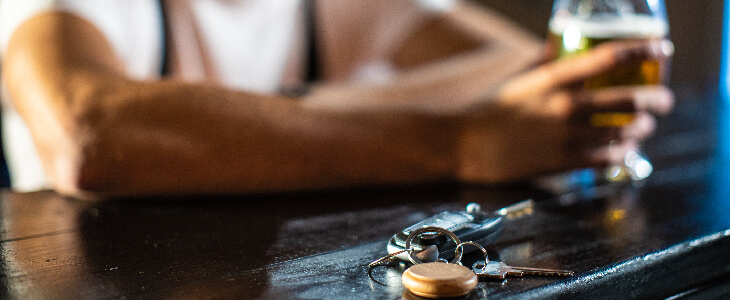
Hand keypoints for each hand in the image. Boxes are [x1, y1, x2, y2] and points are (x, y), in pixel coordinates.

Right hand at [456, 39, 674, 182]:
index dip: (642, 50)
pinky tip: (624, 150)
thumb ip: (547, 63)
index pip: (608, 56)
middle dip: (657, 99)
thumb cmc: (488, 109)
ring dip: (642, 128)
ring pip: (624, 131)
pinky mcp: (562, 162)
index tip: (661, 49)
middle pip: (630, 99)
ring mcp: (565, 136)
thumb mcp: (520, 79)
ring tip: (643, 127)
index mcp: (553, 79)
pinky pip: (606, 158)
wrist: (464, 142)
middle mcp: (565, 106)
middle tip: (664, 99)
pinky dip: (622, 154)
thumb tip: (565, 48)